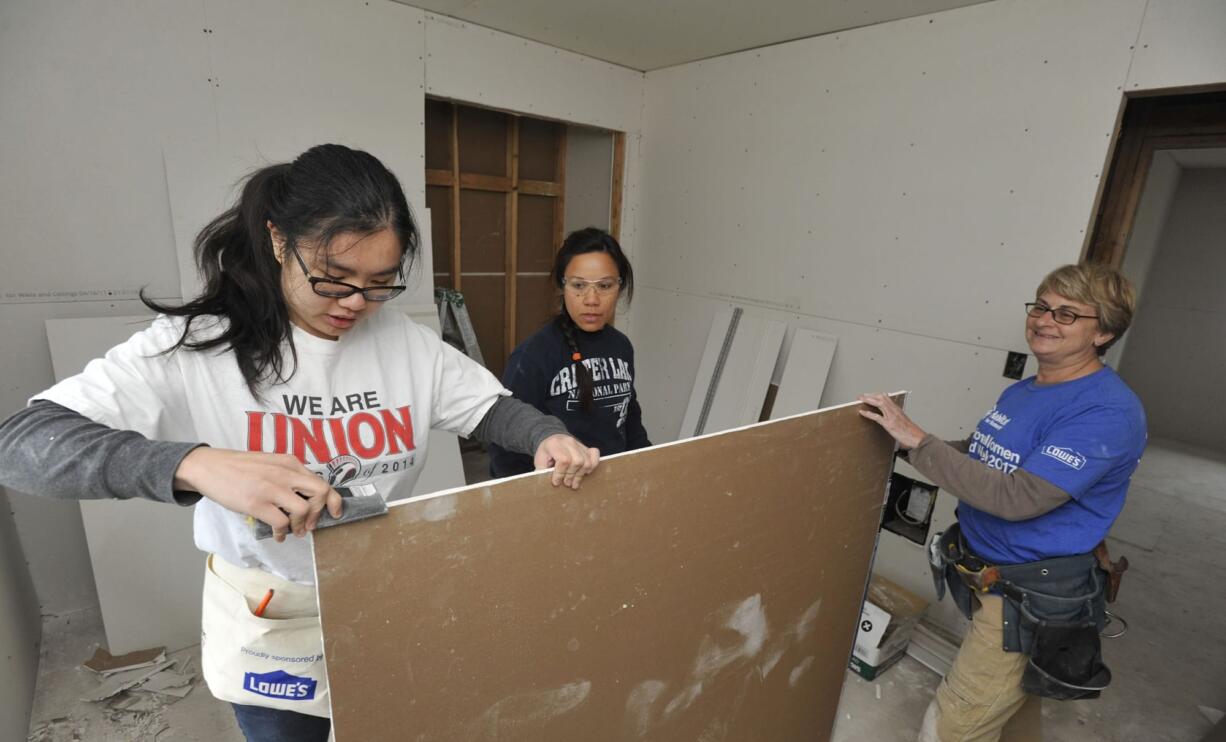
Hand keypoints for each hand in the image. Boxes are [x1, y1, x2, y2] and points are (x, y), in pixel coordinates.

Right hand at [174, 448, 342, 541]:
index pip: (322, 481)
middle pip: (320, 492)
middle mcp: (285, 473)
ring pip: (303, 509)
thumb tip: (306, 497)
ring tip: (293, 531)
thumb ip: (288, 475)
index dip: (333, 500)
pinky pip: (281, 522)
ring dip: (301, 525)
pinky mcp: (256, 502)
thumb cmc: (238, 467)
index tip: (335, 513)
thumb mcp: (269, 463)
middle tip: (310, 525)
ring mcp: (271, 487)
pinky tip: (278, 536)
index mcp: (289, 462)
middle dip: (319, 513)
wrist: (208, 466)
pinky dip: (283, 533)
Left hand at [533, 434, 599, 489]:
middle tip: (566, 483)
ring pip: (587, 461)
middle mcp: (568, 442)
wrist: (552, 439)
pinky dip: (592, 465)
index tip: (556, 482)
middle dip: (571, 476)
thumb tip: (545, 484)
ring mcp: (578, 444)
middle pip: (577, 461)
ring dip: (581, 474)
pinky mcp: (585, 447)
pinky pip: (594, 455)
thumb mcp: (539, 460)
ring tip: (574, 483)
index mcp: (555, 444)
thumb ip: (542, 471)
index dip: (561, 473)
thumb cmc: (546, 452)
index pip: (564, 460)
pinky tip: (586, 472)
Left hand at [857, 393, 926, 449]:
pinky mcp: (889, 424)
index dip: (875, 394)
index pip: (885, 397)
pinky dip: (868, 413)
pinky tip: (862, 412)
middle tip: (861, 396)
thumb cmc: (911, 432)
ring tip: (860, 400)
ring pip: (879, 403)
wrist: (918, 438)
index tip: (868, 394)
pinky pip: (877, 417)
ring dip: (868, 400)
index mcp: (897, 409)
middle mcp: (895, 410)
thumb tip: (888, 416)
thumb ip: (895, 416)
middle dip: (870, 395)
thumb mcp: (903, 421)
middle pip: (881, 397)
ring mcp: (892, 417)